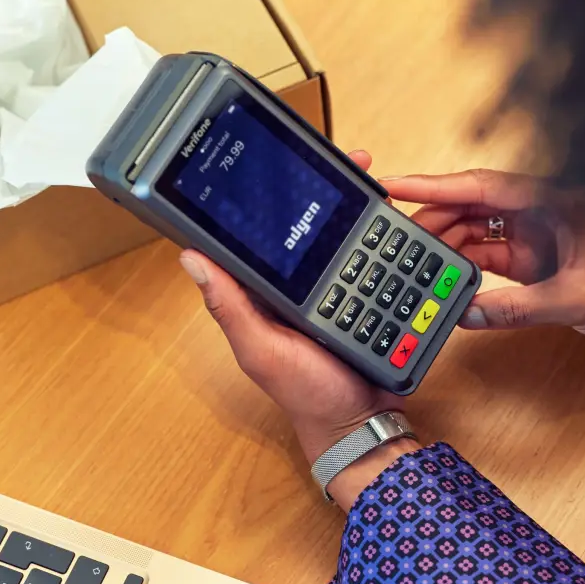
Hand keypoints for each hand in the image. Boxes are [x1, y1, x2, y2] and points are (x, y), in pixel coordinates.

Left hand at [179, 150, 418, 510]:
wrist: (362, 423)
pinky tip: (393, 217)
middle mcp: (296, 285)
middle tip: (346, 160)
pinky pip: (367, 257)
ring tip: (372, 178)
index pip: (257, 235)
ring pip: (340, 235)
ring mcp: (331, 289)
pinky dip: (380, 234)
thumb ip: (231, 307)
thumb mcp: (261, 351)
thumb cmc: (307, 394)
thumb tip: (192, 259)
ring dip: (357, 205)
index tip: (281, 167)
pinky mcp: (361, 296)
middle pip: (305, 226)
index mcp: (263, 291)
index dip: (264, 197)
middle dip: (325, 189)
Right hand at [383, 169, 584, 340]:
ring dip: (446, 242)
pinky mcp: (535, 258)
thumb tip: (469, 312)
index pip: (482, 186)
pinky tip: (444, 276)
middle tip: (396, 233)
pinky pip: (488, 254)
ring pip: (477, 228)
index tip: (396, 184)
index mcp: (553, 199)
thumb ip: (519, 308)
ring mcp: (537, 233)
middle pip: (473, 204)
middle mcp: (541, 210)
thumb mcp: (575, 299)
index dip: (435, 185)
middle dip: (434, 216)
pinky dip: (464, 265)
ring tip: (414, 257)